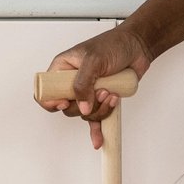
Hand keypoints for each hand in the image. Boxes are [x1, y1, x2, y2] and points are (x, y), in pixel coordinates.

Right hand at [40, 27, 152, 149]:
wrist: (137, 47)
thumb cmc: (114, 44)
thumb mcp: (94, 60)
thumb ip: (83, 84)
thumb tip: (82, 106)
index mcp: (64, 69)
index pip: (46, 90)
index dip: (51, 101)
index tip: (65, 103)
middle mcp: (73, 82)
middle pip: (68, 108)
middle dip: (85, 106)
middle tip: (99, 92)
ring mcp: (88, 92)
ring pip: (85, 114)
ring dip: (100, 110)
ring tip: (111, 94)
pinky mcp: (101, 99)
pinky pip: (95, 120)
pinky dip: (97, 130)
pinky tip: (98, 140)